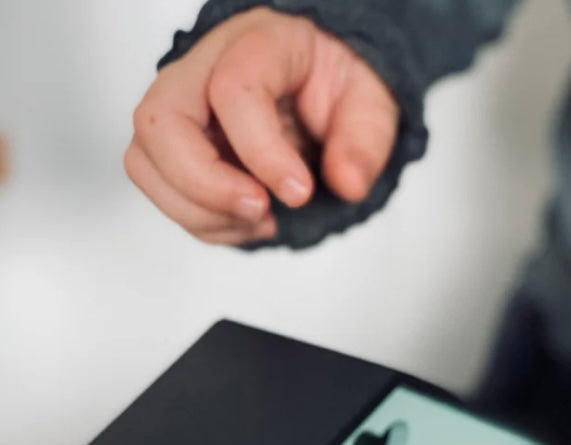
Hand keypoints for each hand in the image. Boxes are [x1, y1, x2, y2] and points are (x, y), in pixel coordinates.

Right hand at [125, 8, 397, 243]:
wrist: (322, 89)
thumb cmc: (337, 87)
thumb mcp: (372, 105)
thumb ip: (365, 141)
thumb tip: (349, 182)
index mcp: (258, 43)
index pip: (232, 91)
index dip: (262, 152)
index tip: (300, 193)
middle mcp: (203, 70)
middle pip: (159, 123)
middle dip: (205, 185)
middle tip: (261, 210)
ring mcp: (182, 110)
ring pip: (146, 162)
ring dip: (201, 210)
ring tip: (260, 218)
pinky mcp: (175, 149)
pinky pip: (162, 192)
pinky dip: (204, 222)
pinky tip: (248, 220)